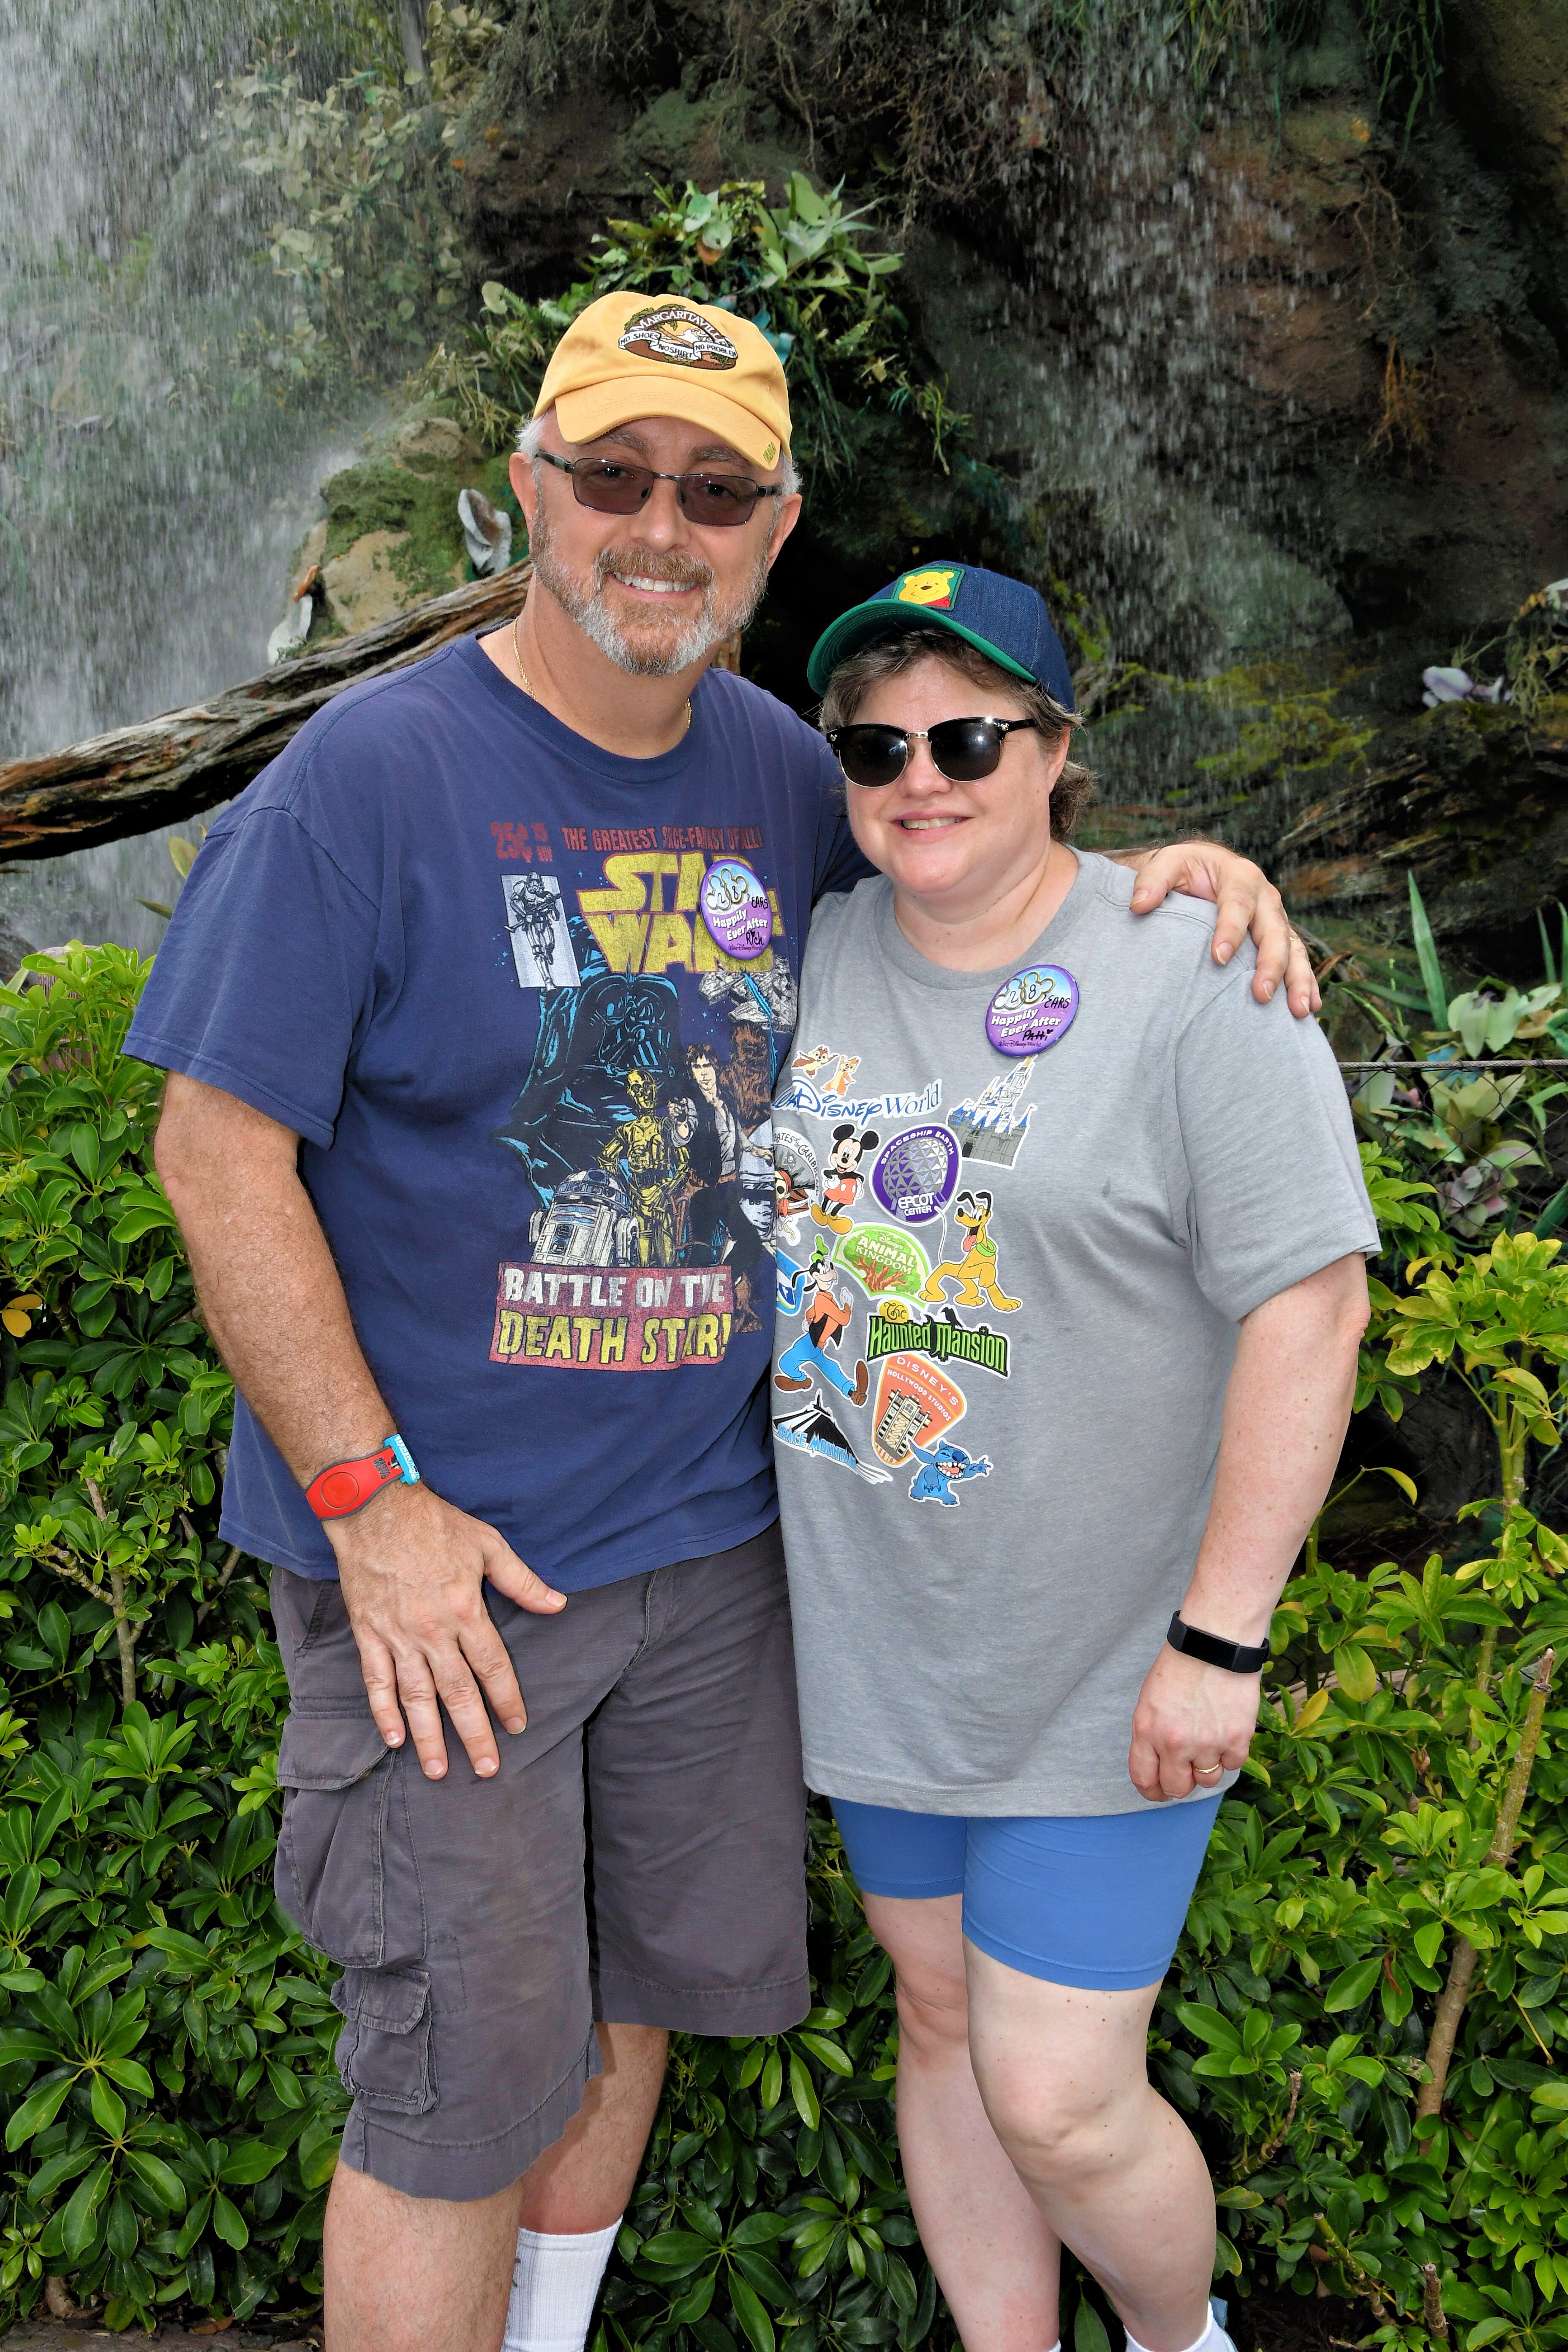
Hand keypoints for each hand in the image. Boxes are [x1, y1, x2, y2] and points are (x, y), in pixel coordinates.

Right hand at [328, 1482, 565, 1780]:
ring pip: (417, 1697)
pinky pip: (376, 1680)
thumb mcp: (487, 1544)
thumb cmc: (435, 1523)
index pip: (492, 1667)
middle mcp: (432, 1631)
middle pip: (458, 1693)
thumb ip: (522, 1581)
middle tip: (487, 1769)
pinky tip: (394, 1739)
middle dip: (474, 1734)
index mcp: (465, 1611)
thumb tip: (558, 1604)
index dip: (507, 1699)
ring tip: (439, 1771)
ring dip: (428, 1737)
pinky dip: (384, 1712)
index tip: (518, 1726)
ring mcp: (397, 1635)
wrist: (374, 1509)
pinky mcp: (368, 1633)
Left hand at [1126, 841, 1318, 1016]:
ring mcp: (1275, 919)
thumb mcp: (1166, 864)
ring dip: (1297, 979)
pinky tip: (1310, 1007)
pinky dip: (1305, 982)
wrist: (1200, 870)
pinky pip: (1297, 959)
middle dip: (1270, 964)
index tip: (1218, 958)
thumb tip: (1138, 905)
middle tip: (1260, 995)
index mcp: (1238, 876)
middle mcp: (1264, 897)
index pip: (1238, 904)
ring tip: (1298, 1010)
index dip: (1230, 930)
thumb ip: (1151, 880)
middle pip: (1273, 931)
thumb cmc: (1183, 870)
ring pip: (1293, 949)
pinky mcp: (1280, 937)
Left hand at [1128, 1643, 1260, 1801]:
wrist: (1214, 1643)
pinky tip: (1227, 1730)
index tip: (1159, 1792)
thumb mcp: (1150, 1701)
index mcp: (1146, 1730)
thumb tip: (1160, 1766)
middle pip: (1177, 1788)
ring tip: (1210, 1741)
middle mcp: (1174, 1742)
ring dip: (1208, 1767)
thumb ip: (1151, 1735)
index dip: (1152, 1791)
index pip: (1143, 1779)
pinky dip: (1230, 1753)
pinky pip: (1233, 1765)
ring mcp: (1207, 1743)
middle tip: (1188, 1770)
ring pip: (1208, 1780)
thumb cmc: (1180, 1666)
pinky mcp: (1236, 1739)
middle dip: (1181, 1783)